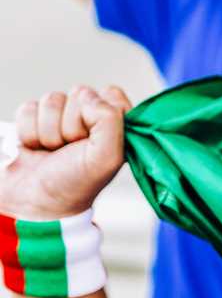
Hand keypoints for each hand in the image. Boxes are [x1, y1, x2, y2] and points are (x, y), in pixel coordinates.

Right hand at [0, 86, 130, 220]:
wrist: (33, 203)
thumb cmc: (74, 184)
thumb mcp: (106, 157)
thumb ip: (111, 120)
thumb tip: (89, 97)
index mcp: (116, 124)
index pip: (111, 94)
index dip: (99, 114)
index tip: (93, 139)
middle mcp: (91, 118)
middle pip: (80, 93)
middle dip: (71, 124)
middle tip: (70, 149)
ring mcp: (62, 118)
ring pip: (52, 99)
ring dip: (48, 130)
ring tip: (53, 152)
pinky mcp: (35, 121)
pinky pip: (28, 108)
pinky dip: (29, 131)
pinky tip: (36, 149)